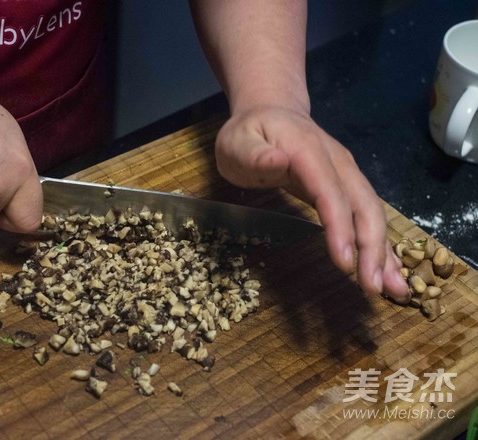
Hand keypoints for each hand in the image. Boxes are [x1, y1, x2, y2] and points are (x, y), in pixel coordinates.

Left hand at [215, 106, 408, 298]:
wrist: (272, 111)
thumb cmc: (249, 133)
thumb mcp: (238, 141)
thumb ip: (254, 154)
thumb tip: (277, 162)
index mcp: (309, 151)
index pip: (329, 192)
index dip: (340, 227)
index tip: (345, 262)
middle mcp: (338, 163)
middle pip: (363, 205)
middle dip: (372, 247)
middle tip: (373, 288)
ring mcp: (347, 175)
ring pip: (372, 213)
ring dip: (384, 251)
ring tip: (394, 289)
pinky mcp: (347, 187)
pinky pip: (366, 216)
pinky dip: (379, 245)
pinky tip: (388, 272)